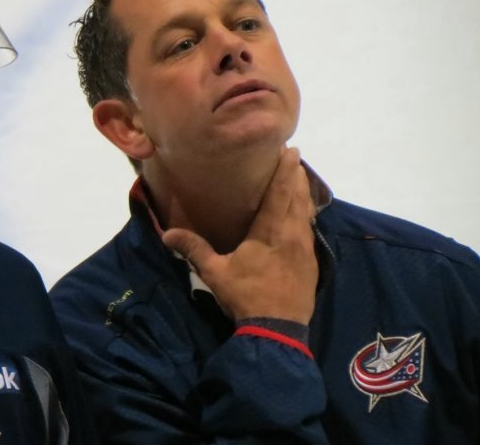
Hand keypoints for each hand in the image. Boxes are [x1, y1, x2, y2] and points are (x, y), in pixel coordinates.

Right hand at [162, 148, 318, 324]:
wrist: (278, 330)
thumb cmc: (246, 296)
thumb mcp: (215, 273)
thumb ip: (194, 250)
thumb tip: (167, 234)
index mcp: (270, 232)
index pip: (280, 193)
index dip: (285, 169)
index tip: (291, 149)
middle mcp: (293, 234)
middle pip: (298, 197)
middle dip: (296, 176)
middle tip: (293, 158)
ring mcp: (306, 248)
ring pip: (308, 212)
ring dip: (303, 194)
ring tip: (298, 180)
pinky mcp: (312, 262)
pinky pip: (310, 229)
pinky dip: (307, 215)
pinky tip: (302, 215)